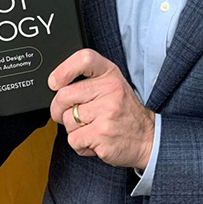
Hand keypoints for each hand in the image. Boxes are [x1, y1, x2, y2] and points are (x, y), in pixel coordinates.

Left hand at [49, 49, 154, 169]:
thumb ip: (88, 80)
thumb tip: (56, 84)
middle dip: (58, 109)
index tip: (54, 82)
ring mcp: (107, 111)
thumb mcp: (112, 85)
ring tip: (91, 128)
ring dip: (73, 129)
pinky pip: (73, 139)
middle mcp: (110, 89)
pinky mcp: (102, 133)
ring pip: (67, 119)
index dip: (64, 69)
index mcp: (110, 73)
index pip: (84, 58)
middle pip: (64, 95)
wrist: (147, 138)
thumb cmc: (124, 111)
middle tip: (70, 114)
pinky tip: (94, 141)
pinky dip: (79, 144)